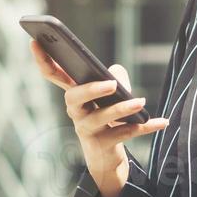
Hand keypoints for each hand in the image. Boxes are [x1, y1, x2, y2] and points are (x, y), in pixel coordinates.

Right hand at [27, 40, 168, 158]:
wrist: (105, 156)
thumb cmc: (106, 115)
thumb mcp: (110, 93)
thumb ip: (114, 78)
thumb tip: (116, 78)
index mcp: (74, 94)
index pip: (53, 75)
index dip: (42, 59)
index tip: (34, 41)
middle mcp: (75, 111)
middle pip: (73, 98)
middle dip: (90, 90)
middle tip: (111, 84)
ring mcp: (86, 129)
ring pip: (100, 118)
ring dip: (121, 110)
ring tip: (140, 102)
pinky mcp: (102, 145)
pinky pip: (124, 135)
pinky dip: (145, 127)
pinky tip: (162, 121)